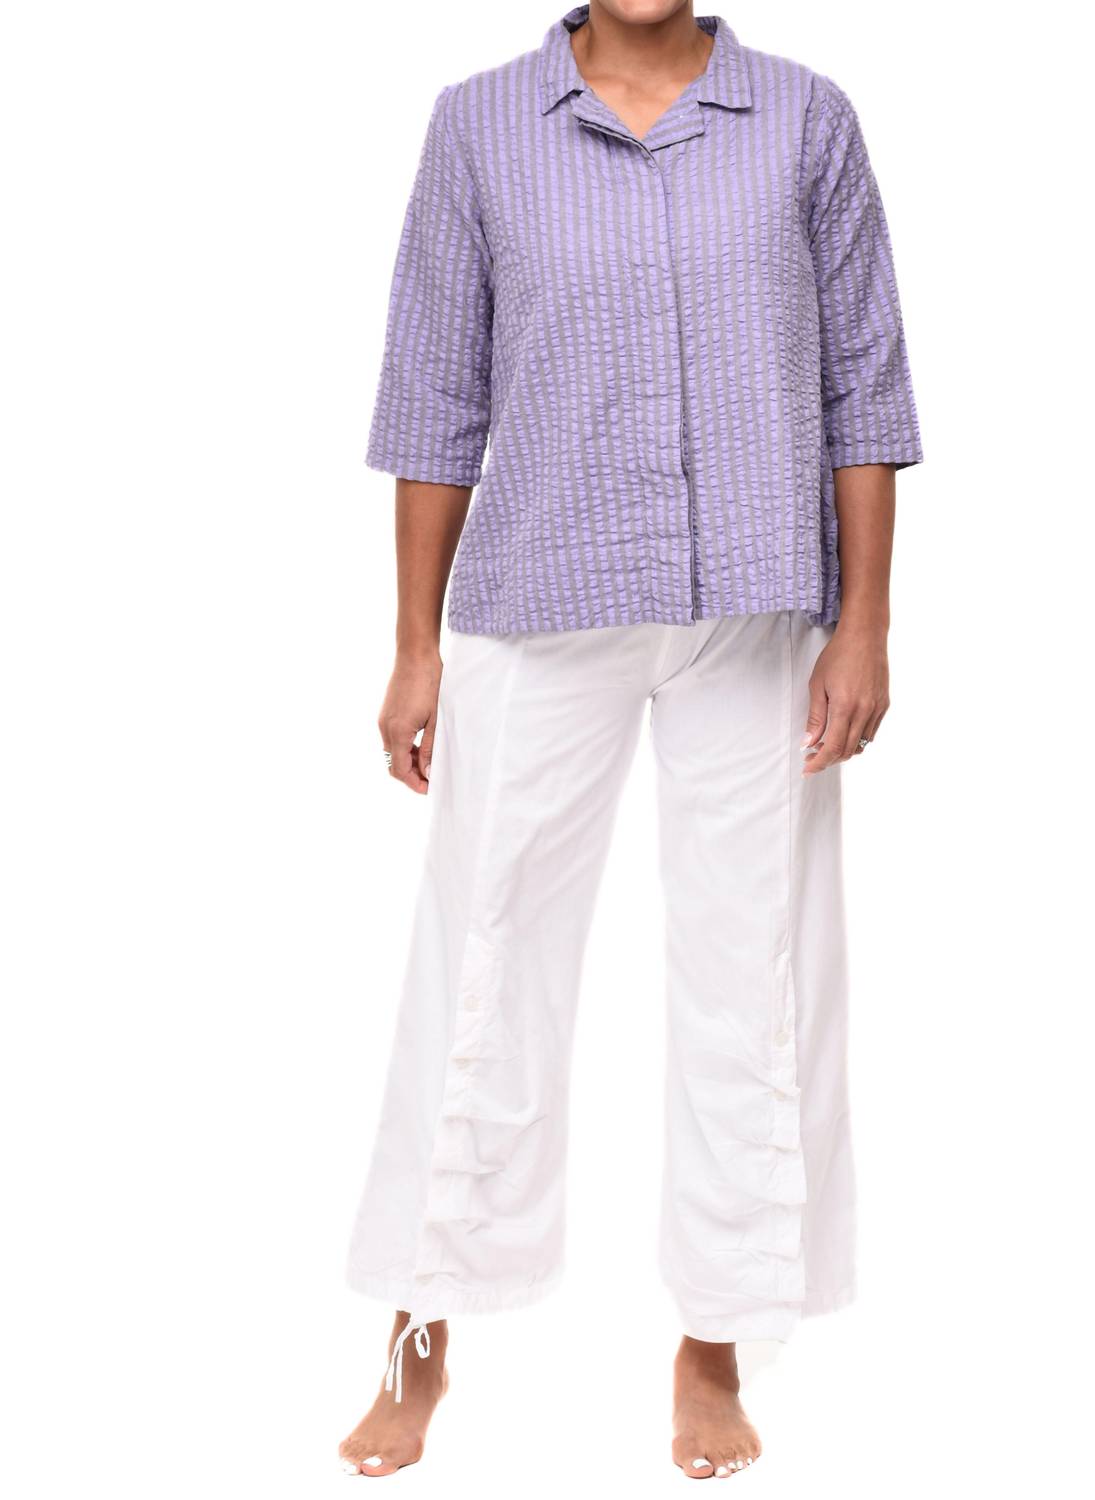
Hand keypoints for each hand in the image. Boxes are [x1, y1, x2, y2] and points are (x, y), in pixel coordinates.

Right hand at [378, 646, 442, 794]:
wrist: (416, 654)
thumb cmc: (430, 683)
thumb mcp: (436, 719)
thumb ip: (431, 748)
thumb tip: (428, 772)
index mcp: (398, 731)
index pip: (400, 770)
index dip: (414, 783)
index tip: (430, 788)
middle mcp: (385, 727)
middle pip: (393, 764)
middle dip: (411, 776)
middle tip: (431, 779)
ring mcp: (383, 720)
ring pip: (392, 752)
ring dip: (408, 762)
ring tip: (430, 762)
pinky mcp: (386, 713)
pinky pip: (392, 739)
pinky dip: (404, 748)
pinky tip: (421, 746)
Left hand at [801, 619, 889, 775]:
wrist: (864, 636)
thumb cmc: (838, 656)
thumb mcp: (817, 685)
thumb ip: (815, 717)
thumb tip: (809, 743)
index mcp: (845, 707)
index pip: (833, 747)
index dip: (820, 763)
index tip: (808, 769)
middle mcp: (864, 711)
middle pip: (848, 750)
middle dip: (829, 759)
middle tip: (812, 758)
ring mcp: (877, 709)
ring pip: (862, 744)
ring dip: (844, 751)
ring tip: (826, 746)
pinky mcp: (884, 705)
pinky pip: (871, 732)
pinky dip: (857, 740)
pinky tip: (845, 733)